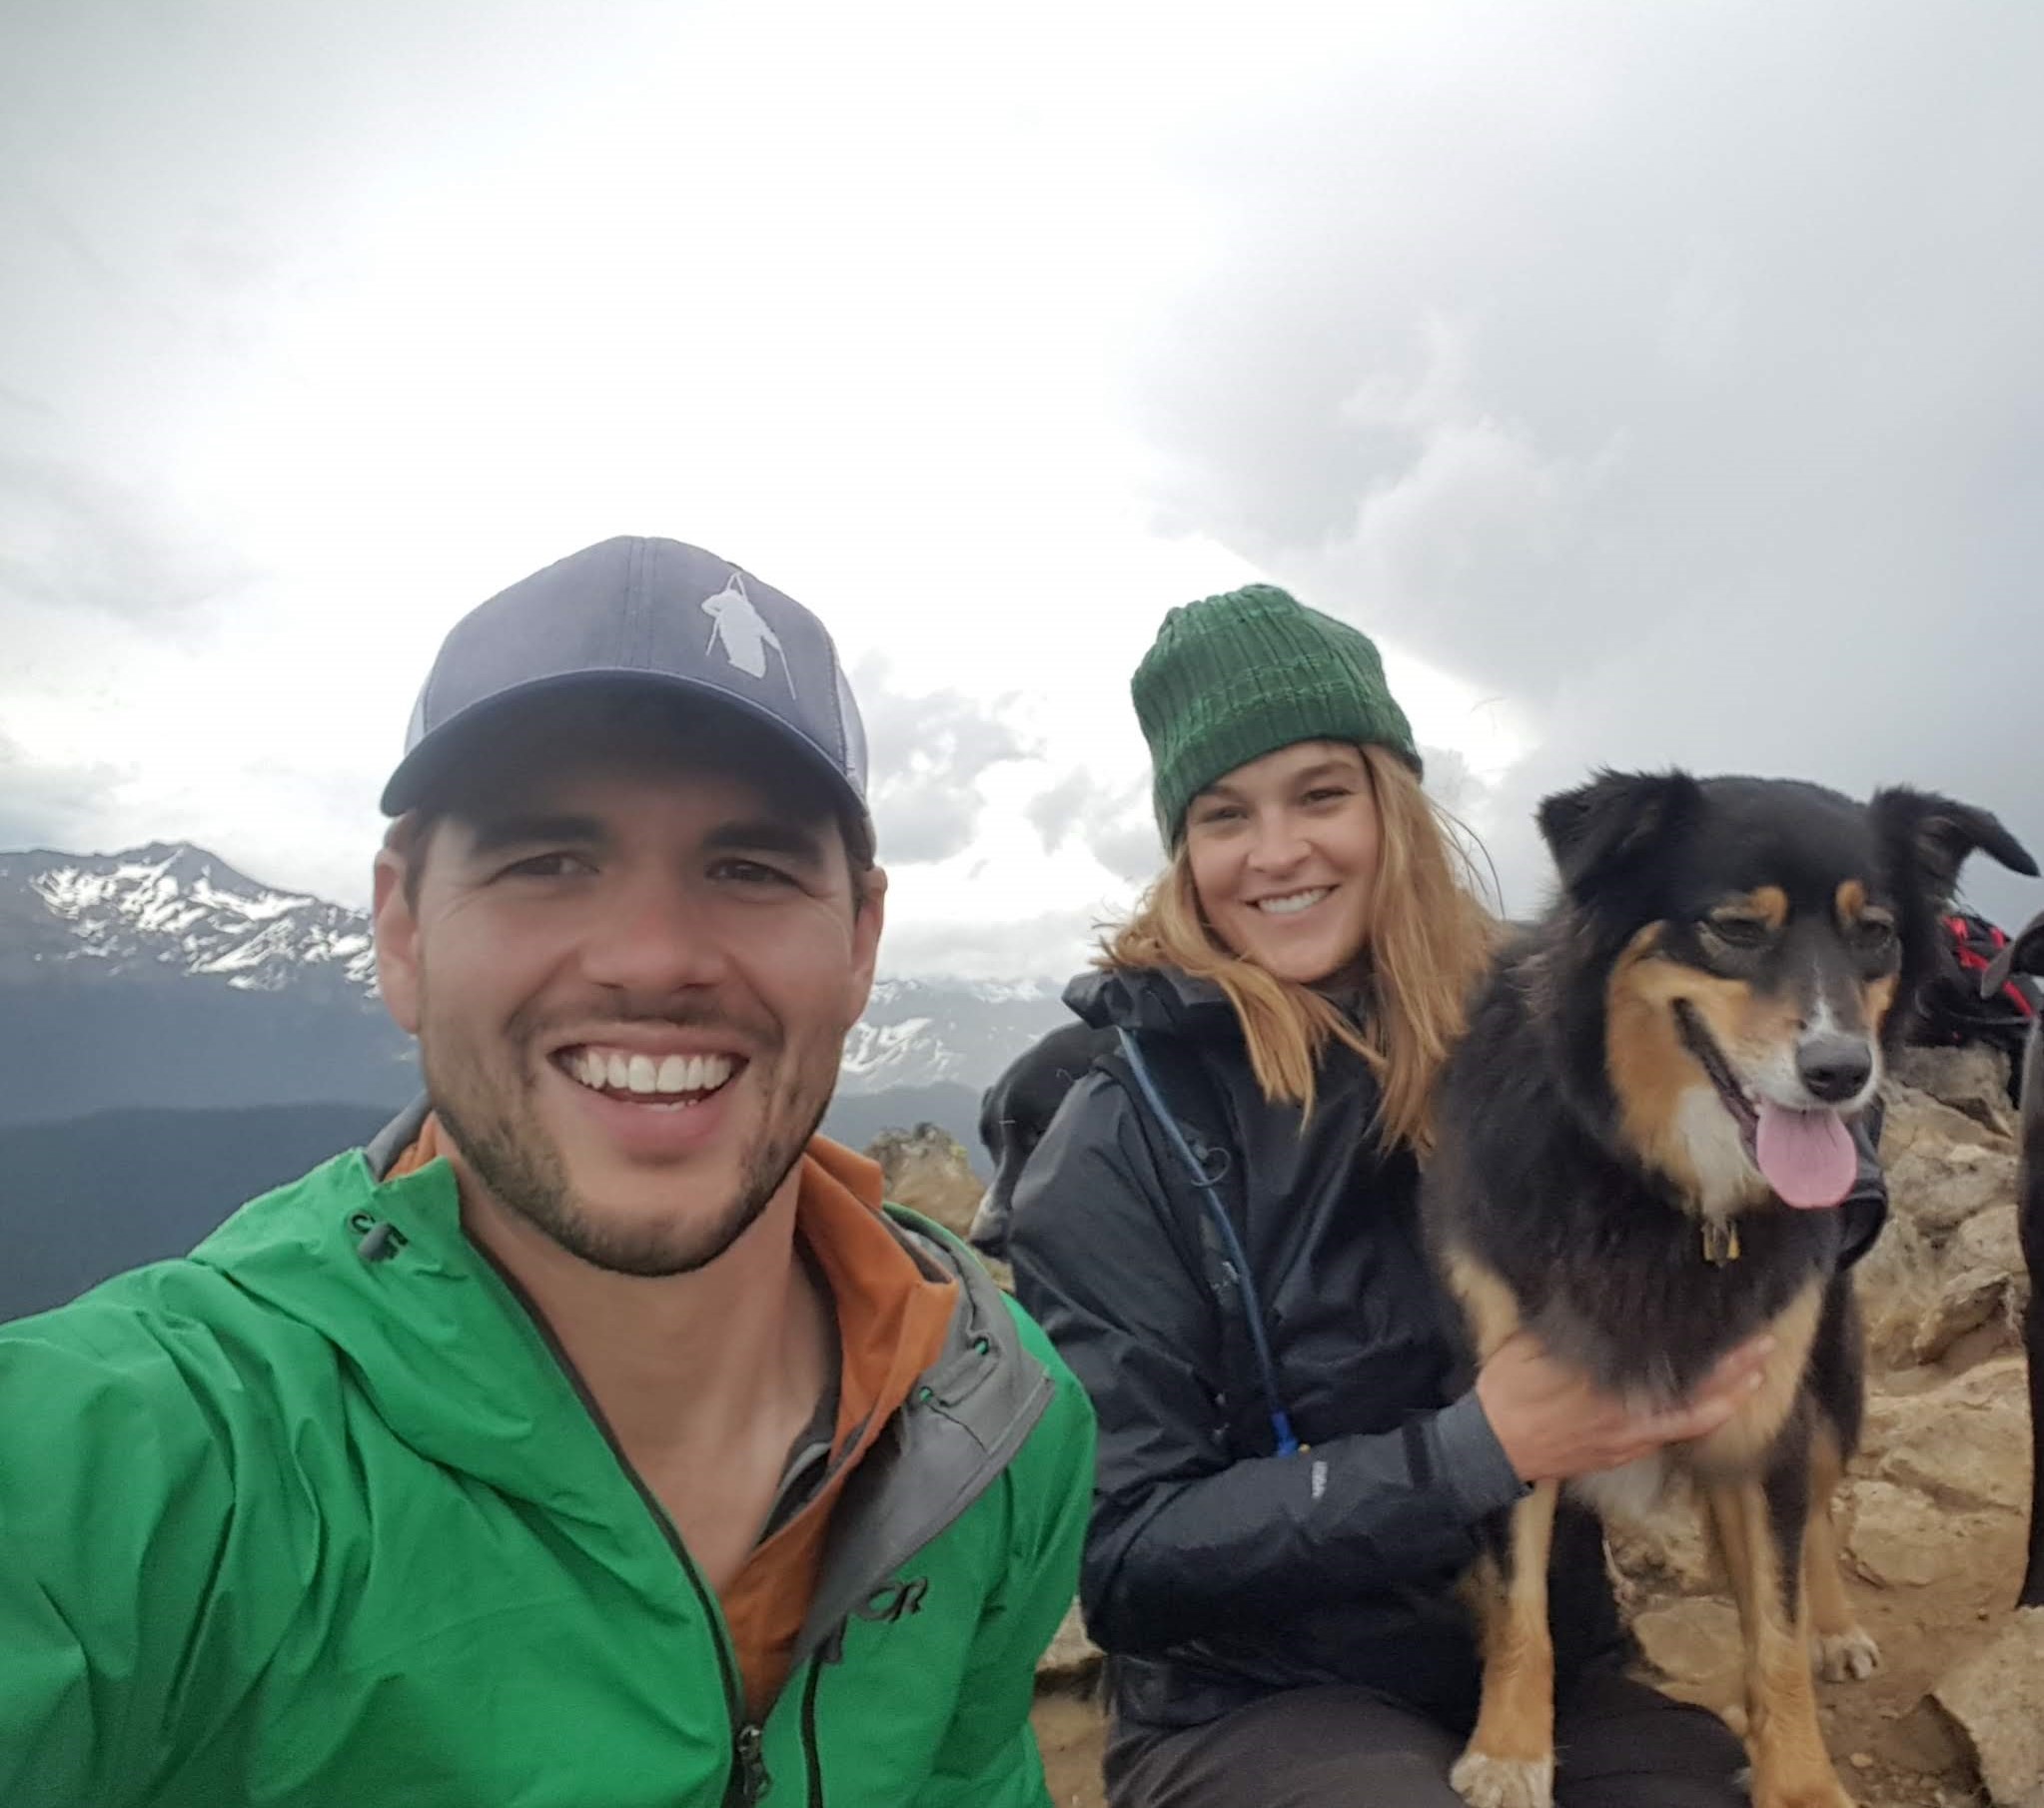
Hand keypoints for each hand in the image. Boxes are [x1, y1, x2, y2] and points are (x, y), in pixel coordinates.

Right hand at [1474, 1329, 1775, 1482]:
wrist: (1493, 1448)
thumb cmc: (1507, 1391)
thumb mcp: (1527, 1345)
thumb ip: (1567, 1323)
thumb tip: (1593, 1292)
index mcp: (1607, 1383)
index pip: (1668, 1359)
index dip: (1704, 1344)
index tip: (1728, 1318)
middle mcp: (1628, 1413)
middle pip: (1697, 1392)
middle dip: (1734, 1369)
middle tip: (1765, 1344)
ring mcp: (1631, 1438)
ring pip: (1694, 1420)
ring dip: (1729, 1398)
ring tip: (1756, 1377)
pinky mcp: (1626, 1453)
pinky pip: (1676, 1435)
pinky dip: (1702, 1420)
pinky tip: (1715, 1408)